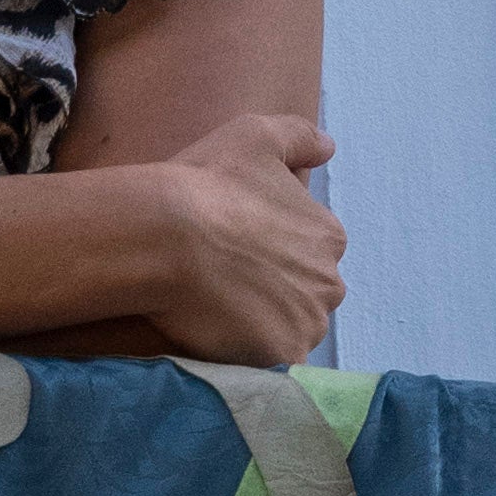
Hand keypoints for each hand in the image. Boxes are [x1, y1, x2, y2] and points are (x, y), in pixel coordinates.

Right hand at [116, 107, 346, 371]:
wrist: (165, 235)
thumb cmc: (208, 182)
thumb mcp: (256, 135)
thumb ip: (300, 138)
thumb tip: (328, 148)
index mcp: (329, 235)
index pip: (309, 255)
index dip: (271, 256)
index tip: (236, 254)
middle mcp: (330, 281)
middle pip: (304, 296)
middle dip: (274, 294)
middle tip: (225, 286)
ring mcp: (308, 322)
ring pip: (288, 330)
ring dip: (262, 325)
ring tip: (218, 314)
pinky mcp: (280, 354)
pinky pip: (269, 361)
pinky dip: (248, 353)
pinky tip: (217, 336)